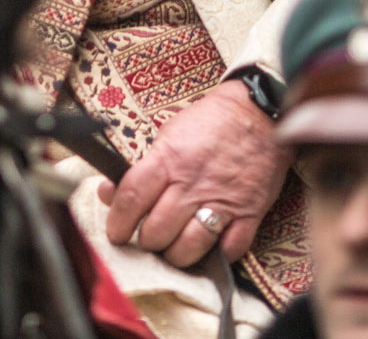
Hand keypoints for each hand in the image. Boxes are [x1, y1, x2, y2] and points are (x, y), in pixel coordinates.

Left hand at [99, 81, 290, 266]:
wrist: (259, 112)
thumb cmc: (209, 123)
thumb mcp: (167, 135)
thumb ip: (140, 168)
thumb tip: (109, 193)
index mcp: (169, 159)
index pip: (132, 199)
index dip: (118, 223)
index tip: (116, 233)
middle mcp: (193, 183)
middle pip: (157, 231)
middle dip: (147, 242)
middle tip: (149, 238)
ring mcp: (223, 200)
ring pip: (189, 247)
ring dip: (176, 255)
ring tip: (173, 247)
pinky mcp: (250, 213)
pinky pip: (229, 249)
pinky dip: (217, 254)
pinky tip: (209, 245)